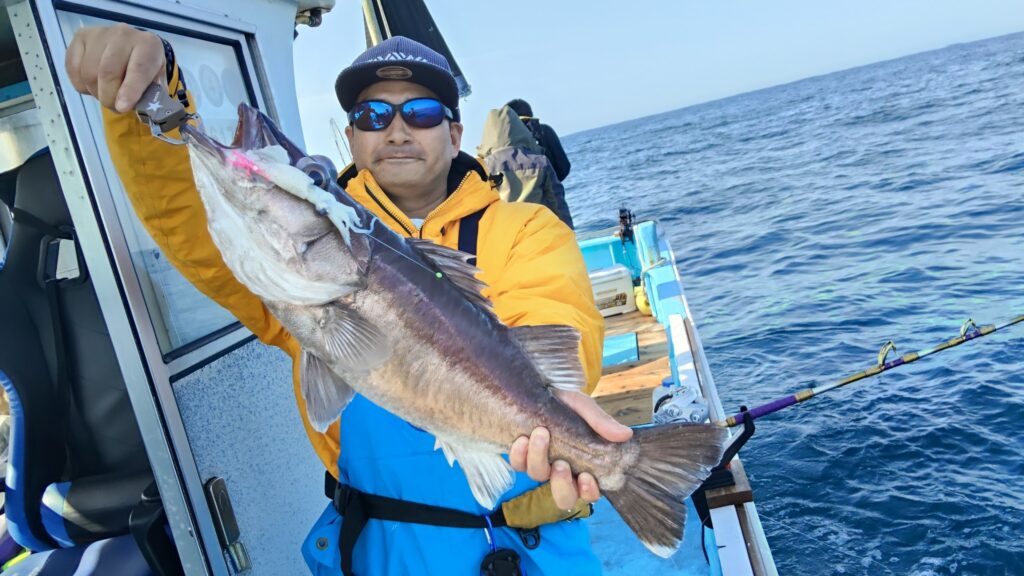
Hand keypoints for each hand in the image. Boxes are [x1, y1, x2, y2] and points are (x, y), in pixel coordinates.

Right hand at [65, 24, 165, 112]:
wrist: (132, 47)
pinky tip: (94, 85)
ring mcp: (99, 34)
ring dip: (96, 93)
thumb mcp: (157, 81)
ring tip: (107, 95)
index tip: (123, 107)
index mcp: (148, 45)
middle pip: (107, 72)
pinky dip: (81, 85)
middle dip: (109, 98)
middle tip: (116, 108)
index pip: (138, 68)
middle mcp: (123, 34)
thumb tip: (143, 111)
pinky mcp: (80, 37)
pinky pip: (73, 69)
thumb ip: (152, 96)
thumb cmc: (146, 68)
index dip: (130, 90)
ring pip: (88, 73)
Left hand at [509, 389, 632, 509]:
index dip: (588, 492)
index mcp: (583, 465)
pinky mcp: (520, 455)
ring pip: (538, 477)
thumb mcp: (586, 409)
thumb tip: (626, 435)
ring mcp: (540, 464)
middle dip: (561, 485)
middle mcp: (562, 470)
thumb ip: (602, 423)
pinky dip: (519, 454)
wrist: (543, 386)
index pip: (590, 493)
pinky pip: (517, 464)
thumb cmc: (568, 403)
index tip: (586, 477)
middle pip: (563, 498)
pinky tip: (522, 438)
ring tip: (541, 434)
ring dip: (538, 459)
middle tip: (560, 464)